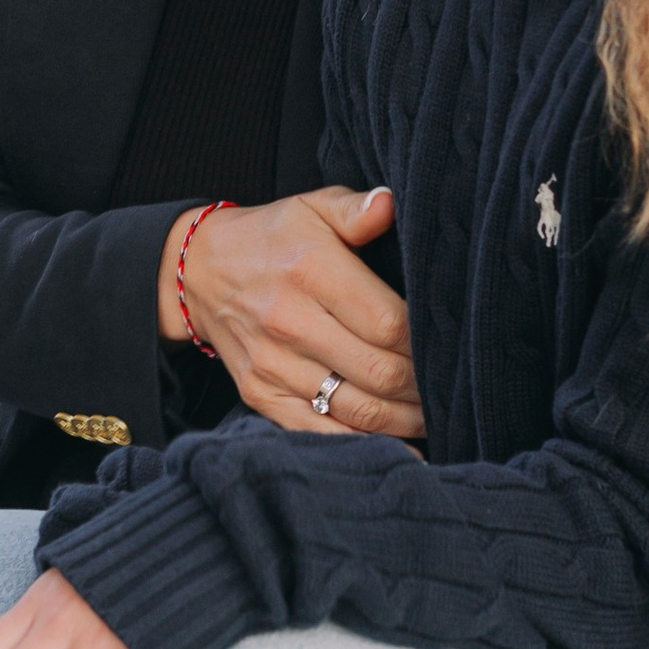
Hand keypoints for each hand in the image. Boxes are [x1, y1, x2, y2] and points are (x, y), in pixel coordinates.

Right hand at [162, 186, 423, 439]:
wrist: (198, 271)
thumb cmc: (272, 237)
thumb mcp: (311, 207)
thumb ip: (355, 208)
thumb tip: (389, 204)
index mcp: (310, 269)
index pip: (388, 323)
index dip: (426, 344)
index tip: (448, 347)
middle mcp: (288, 320)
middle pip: (379, 371)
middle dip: (423, 387)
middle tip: (450, 389)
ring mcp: (271, 363)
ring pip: (355, 409)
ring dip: (403, 420)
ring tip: (433, 417)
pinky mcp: (258, 393)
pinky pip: (318, 430)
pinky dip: (361, 444)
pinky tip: (396, 444)